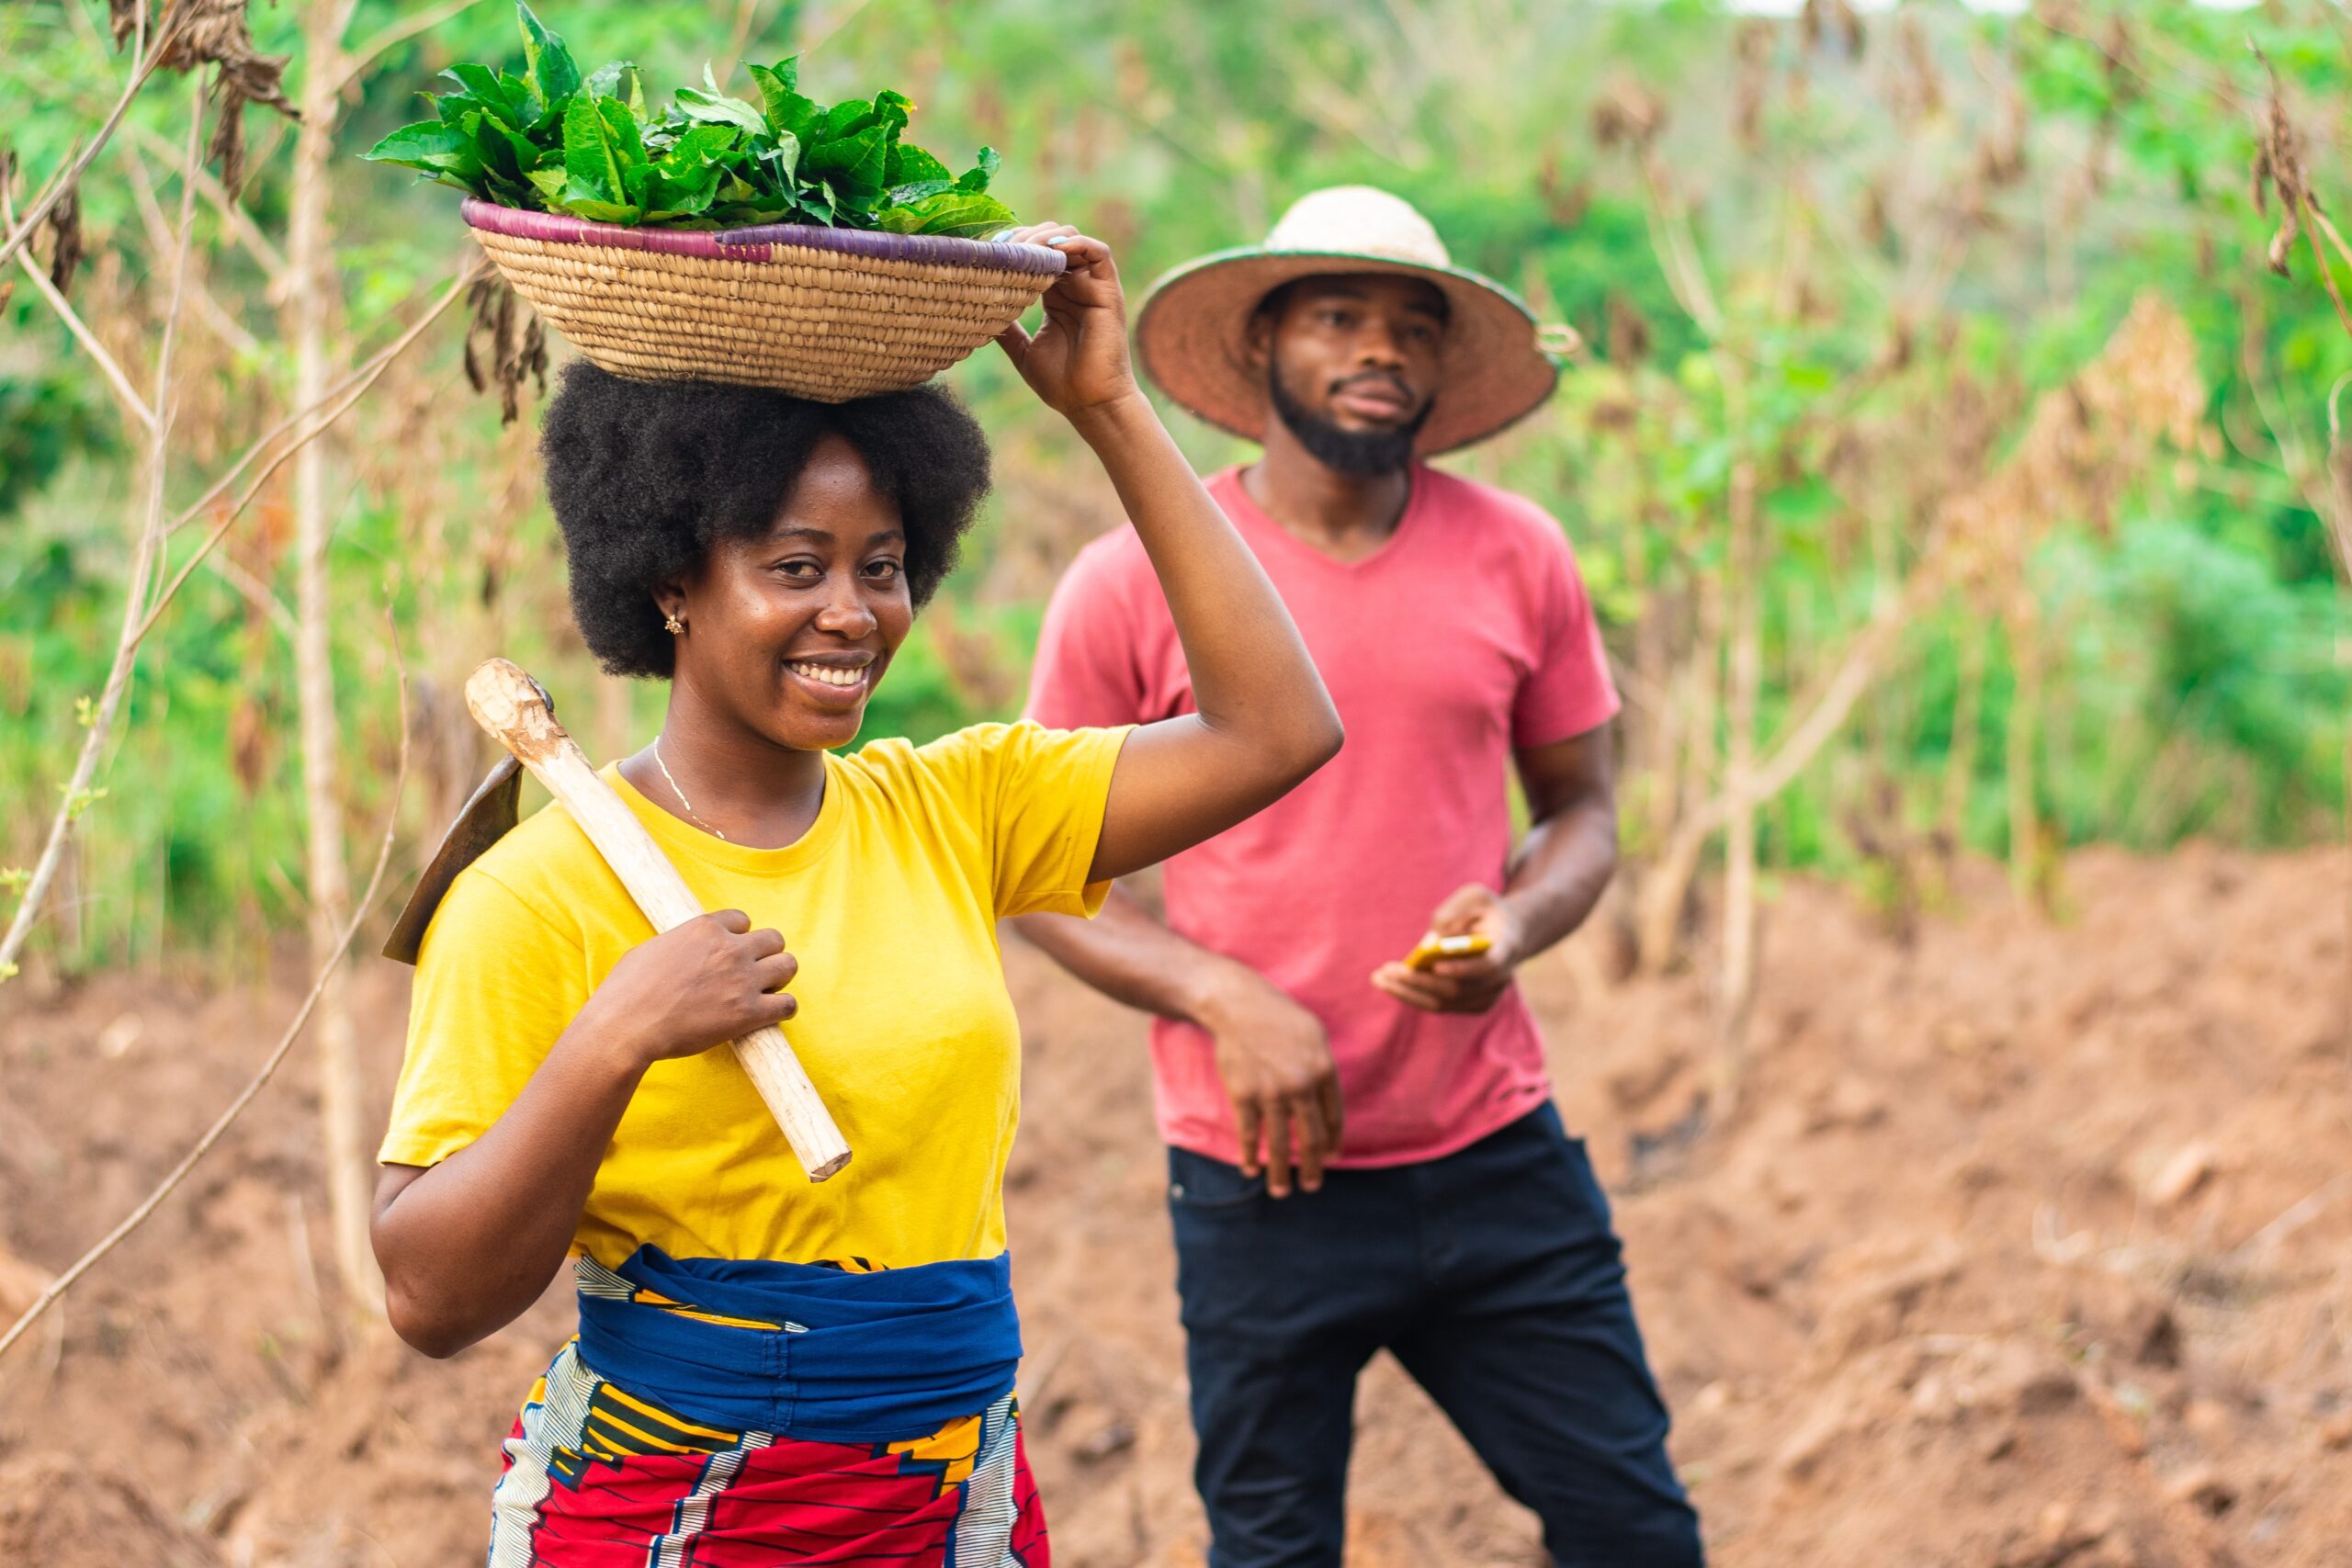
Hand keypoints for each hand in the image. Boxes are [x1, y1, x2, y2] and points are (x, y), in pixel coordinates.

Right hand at [578, 910, 797, 1069]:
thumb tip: (684, 952)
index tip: (731, 953)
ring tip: (764, 992)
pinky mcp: (749, 1012)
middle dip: (765, 955)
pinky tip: (769, 1014)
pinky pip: (788, 1004)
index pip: (742, 920)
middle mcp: (730, 948)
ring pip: (788, 966)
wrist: (626, 1026)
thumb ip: (679, 945)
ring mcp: (742, 979)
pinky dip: (783, 1008)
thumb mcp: (651, 949)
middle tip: (751, 973)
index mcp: (705, 928)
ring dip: (779, 978)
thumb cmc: (626, 991)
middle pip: (773, 939)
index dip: (738, 938)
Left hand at [993, 224, 1141, 419]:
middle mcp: (1075, 287)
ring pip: (1072, 240)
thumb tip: (978, 311)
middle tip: (1002, 247)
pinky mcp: (1108, 292)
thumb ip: (1006, 329)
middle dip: (1026, 237)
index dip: (1014, 246)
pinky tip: (1050, 249)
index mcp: (1056, 297)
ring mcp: (1093, 287)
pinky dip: (1075, 243)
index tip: (988, 250)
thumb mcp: (1023, 351)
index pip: (1036, 256)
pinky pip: (1098, 252)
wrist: (1090, 405)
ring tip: (1024, 249)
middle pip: (1052, 241)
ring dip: (1046, 236)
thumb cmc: (1062, 384)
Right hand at [1197, 967, 1343, 1196]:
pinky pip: (1248, 1134)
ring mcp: (1271, 1093)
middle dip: (1312, 1167)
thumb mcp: (1315, 1035)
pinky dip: (1249, 1156)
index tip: (1330, 1158)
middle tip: (1312, 1186)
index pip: (1333, 1118)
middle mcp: (1301, 1086)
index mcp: (1324, 1070)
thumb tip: (1328, 1107)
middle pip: (1310, 1138)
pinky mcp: (1243, 1095)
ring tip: (1281, 1191)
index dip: (1333, 1143)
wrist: (1238, 1005)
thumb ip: (1324, 1069)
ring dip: (1280, 1172)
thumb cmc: (1279, 1016)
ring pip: (1279, 1144)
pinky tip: (1250, 1170)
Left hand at [1371, 884, 1523, 1014]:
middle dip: (1419, 981)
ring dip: (1408, 992)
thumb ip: (1452, 914)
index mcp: (1506, 948)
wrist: (1504, 931)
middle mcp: (1500, 979)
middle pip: (1456, 990)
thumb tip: (1427, 944)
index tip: (1435, 965)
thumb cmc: (1484, 908)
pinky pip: (1438, 1005)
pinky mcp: (1471, 1004)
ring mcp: (1487, 996)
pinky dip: (1413, 995)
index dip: (1462, 969)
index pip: (1488, 967)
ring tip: (1378, 977)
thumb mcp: (1473, 896)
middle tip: (1387, 970)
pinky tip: (1390, 983)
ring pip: (1443, 1003)